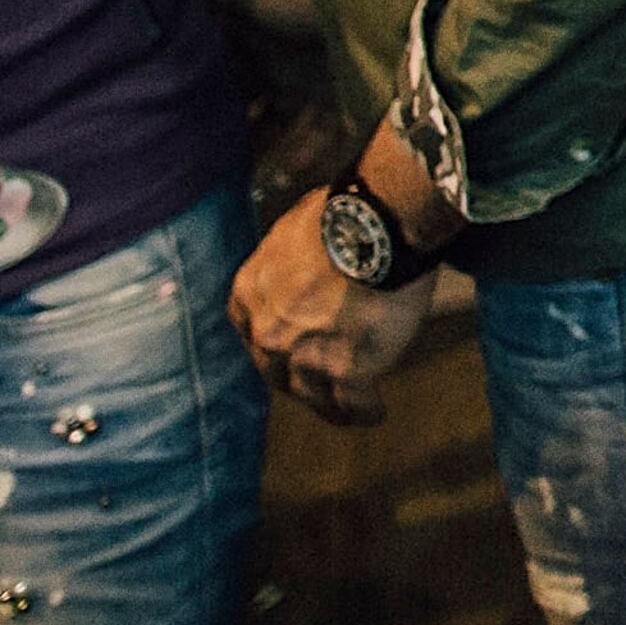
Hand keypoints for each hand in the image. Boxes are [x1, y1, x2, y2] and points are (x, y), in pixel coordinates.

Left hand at [231, 192, 437, 423]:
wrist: (376, 224)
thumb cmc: (343, 212)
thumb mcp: (294, 228)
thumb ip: (292, 255)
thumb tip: (311, 247)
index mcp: (250, 294)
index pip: (249, 332)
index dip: (270, 345)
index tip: (286, 350)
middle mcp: (268, 333)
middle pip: (276, 372)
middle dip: (296, 382)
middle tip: (318, 386)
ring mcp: (306, 356)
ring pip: (313, 396)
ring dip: (330, 406)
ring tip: (349, 410)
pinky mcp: (349, 370)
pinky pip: (353, 404)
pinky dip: (365, 411)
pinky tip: (376, 411)